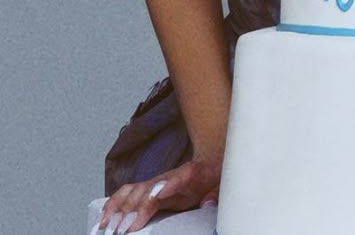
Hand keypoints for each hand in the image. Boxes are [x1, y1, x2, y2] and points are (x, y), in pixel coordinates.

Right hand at [92, 159, 220, 233]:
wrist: (204, 162)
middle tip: (123, 230)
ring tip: (106, 227)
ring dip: (117, 209)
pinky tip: (103, 217)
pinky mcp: (144, 187)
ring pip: (130, 192)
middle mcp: (165, 178)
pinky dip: (112, 204)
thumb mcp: (216, 186)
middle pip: (144, 192)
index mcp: (186, 175)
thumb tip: (207, 203)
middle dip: (132, 210)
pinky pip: (125, 194)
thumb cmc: (207, 177)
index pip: (172, 180)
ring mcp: (152, 182)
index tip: (151, 198)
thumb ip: (213, 195)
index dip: (161, 188)